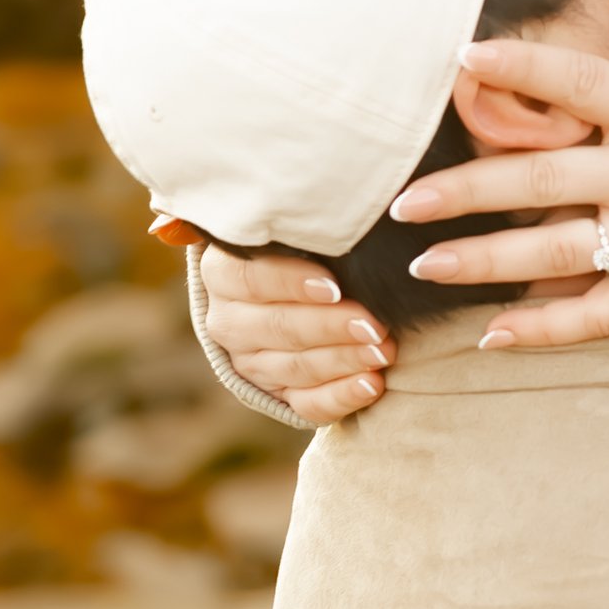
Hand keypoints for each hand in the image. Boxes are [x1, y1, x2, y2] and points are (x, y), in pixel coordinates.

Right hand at [178, 237, 394, 420]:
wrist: (297, 289)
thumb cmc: (305, 246)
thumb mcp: (292, 228)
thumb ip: (289, 220)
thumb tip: (253, 204)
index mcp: (223, 273)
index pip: (251, 279)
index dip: (292, 284)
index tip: (335, 286)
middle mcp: (228, 320)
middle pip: (278, 328)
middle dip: (331, 328)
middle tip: (376, 325)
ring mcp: (250, 361)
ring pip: (294, 367)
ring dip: (344, 361)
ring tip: (385, 351)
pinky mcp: (276, 394)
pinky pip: (305, 404)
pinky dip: (341, 397)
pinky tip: (373, 385)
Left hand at [390, 0, 608, 350]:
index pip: (577, 82)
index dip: (522, 68)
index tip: (463, 59)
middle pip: (539, 179)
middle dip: (465, 190)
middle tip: (402, 199)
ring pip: (551, 251)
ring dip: (483, 260)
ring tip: (424, 261)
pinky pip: (591, 316)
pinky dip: (542, 328)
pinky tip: (488, 336)